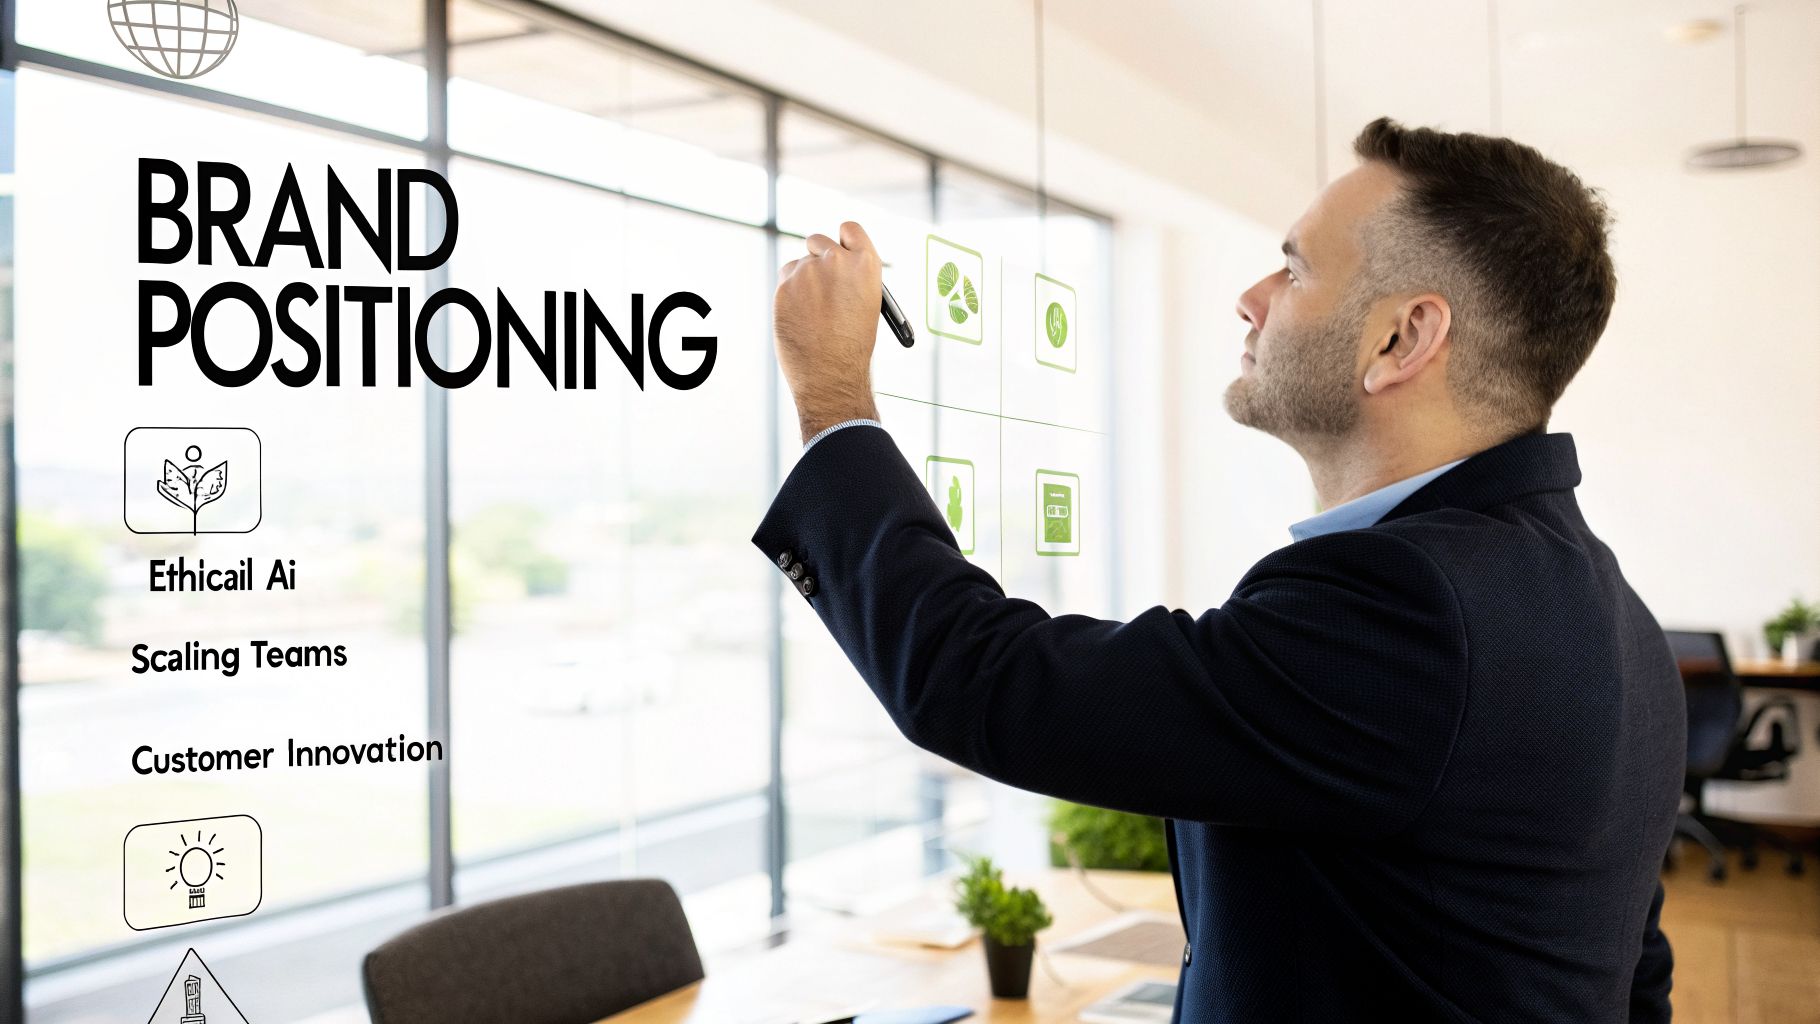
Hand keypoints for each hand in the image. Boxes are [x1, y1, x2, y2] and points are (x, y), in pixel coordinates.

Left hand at [775, 221, 882, 441]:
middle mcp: (837, 260)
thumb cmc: (853, 346)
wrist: (832, 374)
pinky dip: (789, 295)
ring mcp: (808, 271)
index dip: (842, 240)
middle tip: (818, 279)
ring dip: (803, 281)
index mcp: (866, 264)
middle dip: (817, 256)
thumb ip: (850, 279)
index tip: (838, 249)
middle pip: (818, 240)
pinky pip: (785, 280)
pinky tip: (800, 318)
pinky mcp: (785, 285)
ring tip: (813, 315)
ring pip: (799, 264)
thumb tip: (830, 267)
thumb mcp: (866, 304)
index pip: (850, 229)